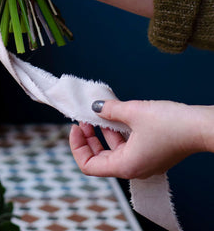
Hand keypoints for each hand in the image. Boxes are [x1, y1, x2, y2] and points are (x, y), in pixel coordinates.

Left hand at [69, 99, 213, 179]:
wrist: (200, 127)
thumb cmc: (170, 124)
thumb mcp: (132, 111)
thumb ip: (109, 109)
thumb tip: (96, 107)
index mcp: (126, 165)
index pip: (89, 166)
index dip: (78, 146)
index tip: (75, 127)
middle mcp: (134, 168)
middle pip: (100, 160)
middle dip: (88, 139)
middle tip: (83, 120)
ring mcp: (144, 162)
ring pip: (114, 152)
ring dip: (103, 134)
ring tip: (98, 114)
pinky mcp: (153, 153)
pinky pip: (128, 147)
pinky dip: (118, 133)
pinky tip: (116, 117)